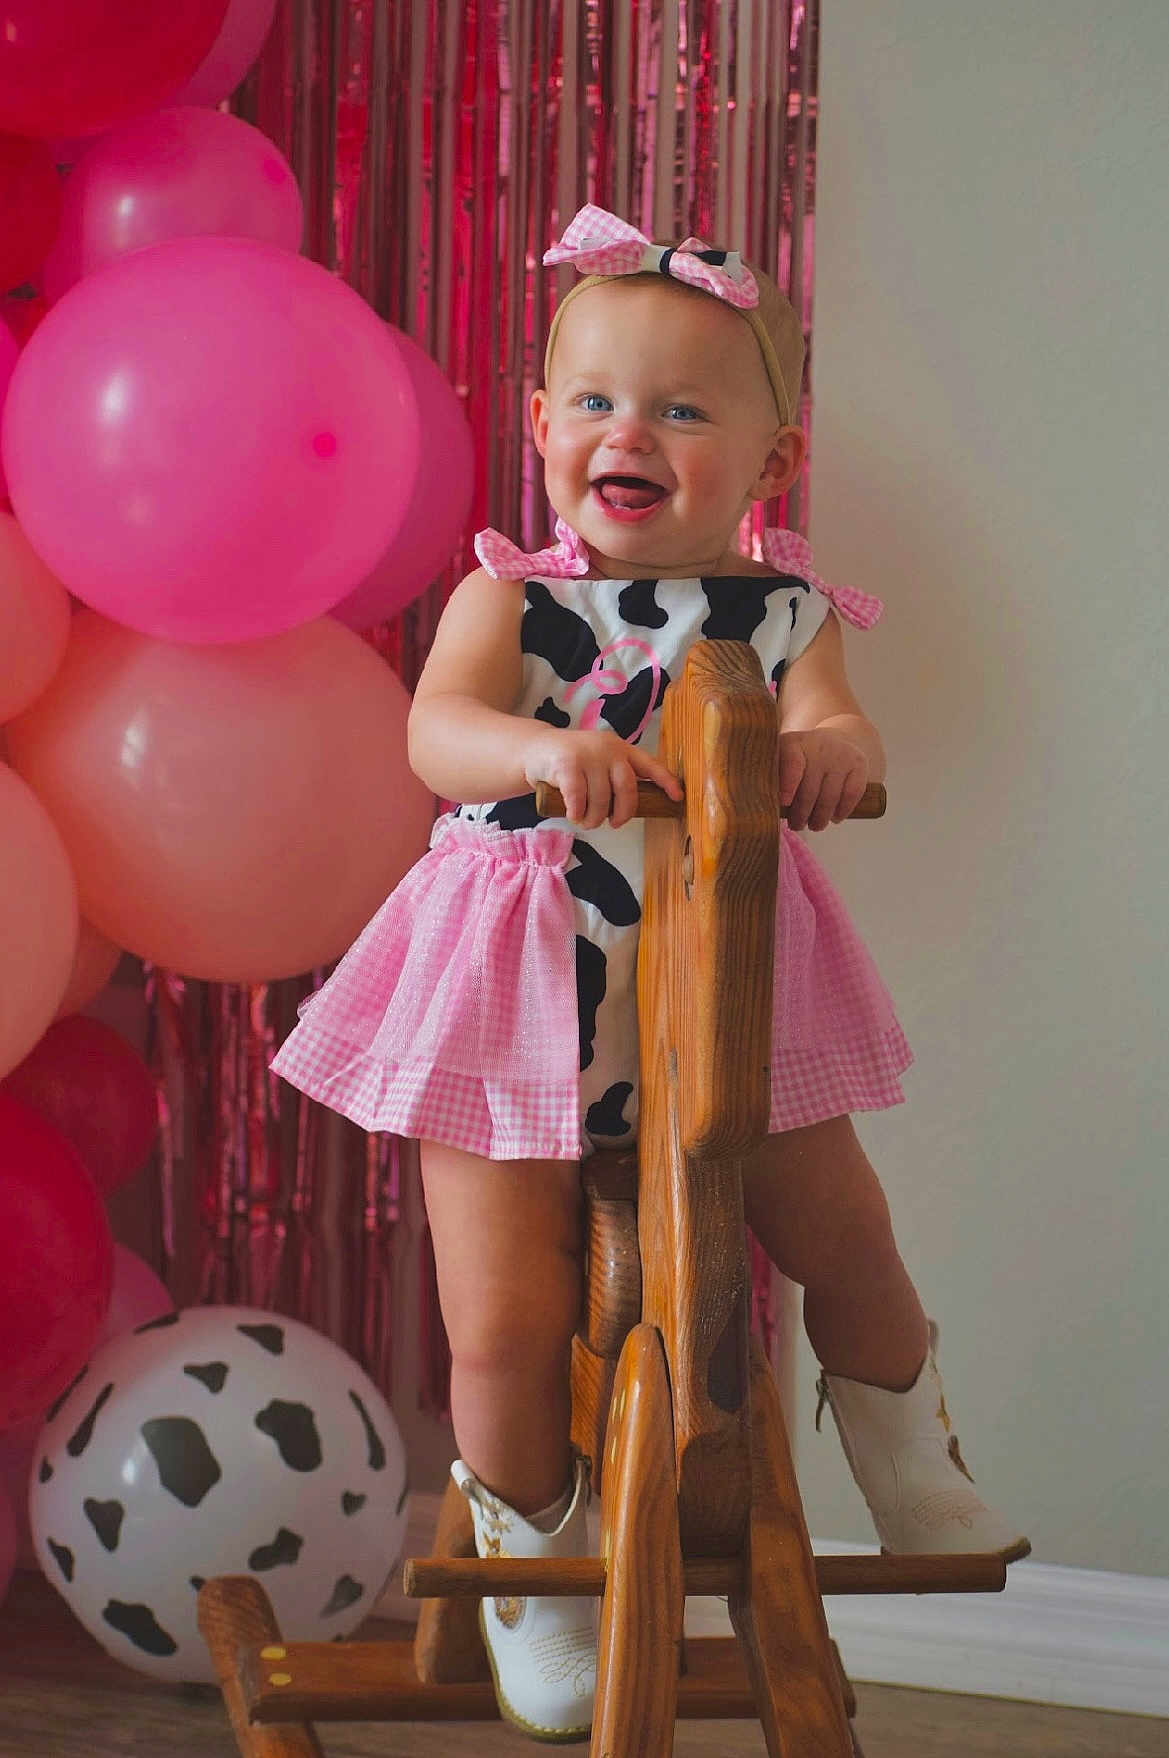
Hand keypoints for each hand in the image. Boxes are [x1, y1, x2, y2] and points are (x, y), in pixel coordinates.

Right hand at [523, 727, 682, 829]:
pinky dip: (577, 812)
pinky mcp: (566, 763)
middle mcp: (609, 748)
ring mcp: (587, 754)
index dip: (666, 782)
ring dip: (594, 818)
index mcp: (622, 749)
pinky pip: (578, 798)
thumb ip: (616, 778)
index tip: (677, 798)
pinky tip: (573, 814)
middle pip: (627, 789)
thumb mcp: (600, 764)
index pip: (650, 765)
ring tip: (585, 821)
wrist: (536, 750)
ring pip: (601, 799)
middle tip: (612, 824)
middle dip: (622, 813)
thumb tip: (635, 808)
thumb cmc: (573, 764)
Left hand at [778, 729, 868, 831]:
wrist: (832, 741)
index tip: (784, 802)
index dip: (788, 783)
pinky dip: (842, 810)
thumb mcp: (782, 759)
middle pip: (810, 788)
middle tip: (796, 826)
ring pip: (830, 795)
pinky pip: (851, 793)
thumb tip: (766, 806)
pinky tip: (835, 818)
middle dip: (801, 813)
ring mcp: (841, 753)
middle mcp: (819, 744)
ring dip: (821, 817)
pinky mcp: (859, 763)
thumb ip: (773, 777)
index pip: (792, 762)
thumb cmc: (800, 758)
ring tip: (814, 826)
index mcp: (794, 742)